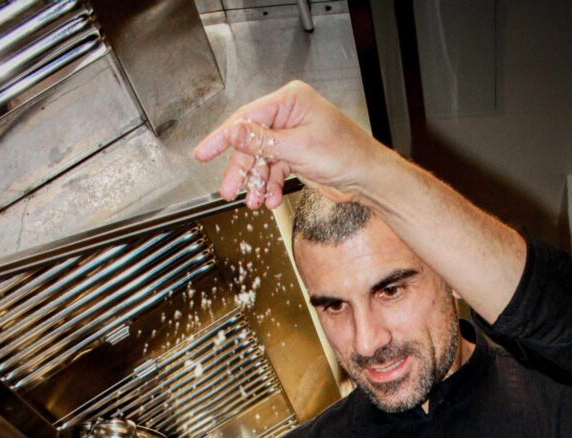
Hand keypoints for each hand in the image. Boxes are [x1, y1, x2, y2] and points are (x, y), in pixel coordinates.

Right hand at [193, 80, 379, 209]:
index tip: (204, 152)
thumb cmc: (346, 154)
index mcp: (290, 101)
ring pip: (261, 161)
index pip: (246, 118)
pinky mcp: (297, 156)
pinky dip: (270, 187)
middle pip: (251, 143)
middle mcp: (289, 116)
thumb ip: (262, 141)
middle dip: (241, 170)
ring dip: (256, 183)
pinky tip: (269, 199)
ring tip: (253, 202)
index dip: (223, 137)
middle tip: (228, 190)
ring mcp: (292, 137)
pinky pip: (274, 171)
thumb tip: (234, 133)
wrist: (367, 178)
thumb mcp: (298, 148)